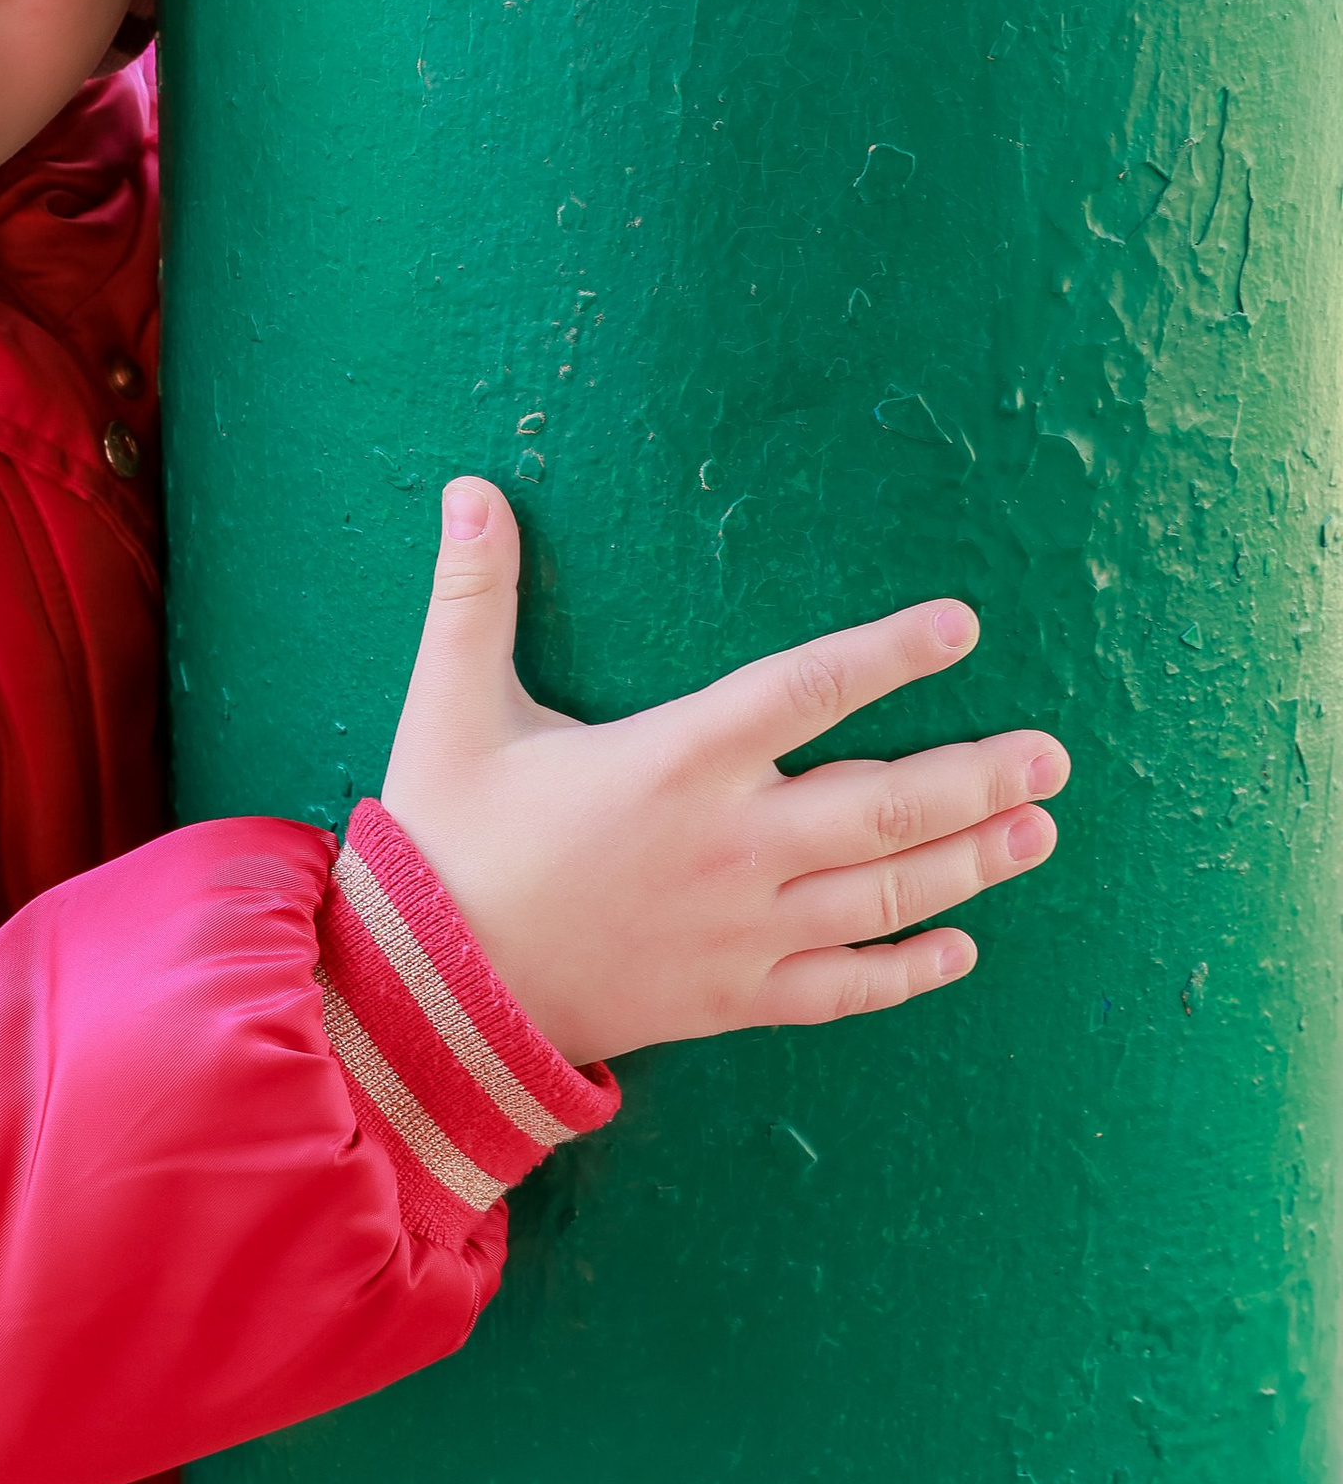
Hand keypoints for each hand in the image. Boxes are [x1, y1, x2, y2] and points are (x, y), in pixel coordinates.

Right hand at [379, 479, 1066, 1070]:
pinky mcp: (731, 996)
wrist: (429, 994)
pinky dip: (909, 970)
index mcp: (673, 760)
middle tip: (1053, 754)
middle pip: (885, 806)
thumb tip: (470, 487)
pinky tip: (961, 947)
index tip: (961, 625)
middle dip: (978, 775)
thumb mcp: (452, 707)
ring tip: (1039, 828)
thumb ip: (474, 596)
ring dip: (971, 861)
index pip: (806, 688)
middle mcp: (728, 846)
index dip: (889, 653)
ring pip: (884, 895)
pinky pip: (843, 987)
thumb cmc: (445, 840)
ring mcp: (739, 930)